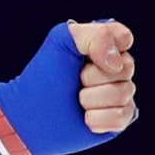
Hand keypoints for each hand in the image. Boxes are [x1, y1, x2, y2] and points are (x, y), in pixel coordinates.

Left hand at [0, 21, 135, 154]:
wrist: (28, 116)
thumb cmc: (42, 78)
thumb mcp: (60, 42)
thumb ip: (94, 35)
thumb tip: (116, 63)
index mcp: (100, 48)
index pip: (122, 37)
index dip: (108, 47)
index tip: (85, 56)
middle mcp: (113, 70)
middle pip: (126, 67)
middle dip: (93, 76)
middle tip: (75, 82)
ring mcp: (117, 95)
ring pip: (124, 93)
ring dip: (91, 99)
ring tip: (76, 101)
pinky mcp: (117, 119)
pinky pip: (121, 116)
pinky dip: (97, 118)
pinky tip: (84, 118)